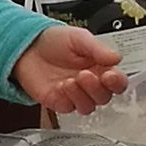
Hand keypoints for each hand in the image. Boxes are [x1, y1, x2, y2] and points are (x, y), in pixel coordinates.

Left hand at [11, 23, 128, 118]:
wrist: (27, 47)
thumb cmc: (54, 41)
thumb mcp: (78, 38)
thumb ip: (97, 49)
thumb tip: (117, 58)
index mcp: (100, 68)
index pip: (117, 82)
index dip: (117, 82)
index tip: (110, 75)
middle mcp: (90, 84)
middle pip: (105, 97)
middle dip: (97, 88)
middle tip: (85, 74)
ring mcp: (75, 95)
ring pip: (89, 106)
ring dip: (83, 94)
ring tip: (71, 80)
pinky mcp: (60, 102)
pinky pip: (70, 107)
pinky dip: (68, 98)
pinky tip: (61, 86)